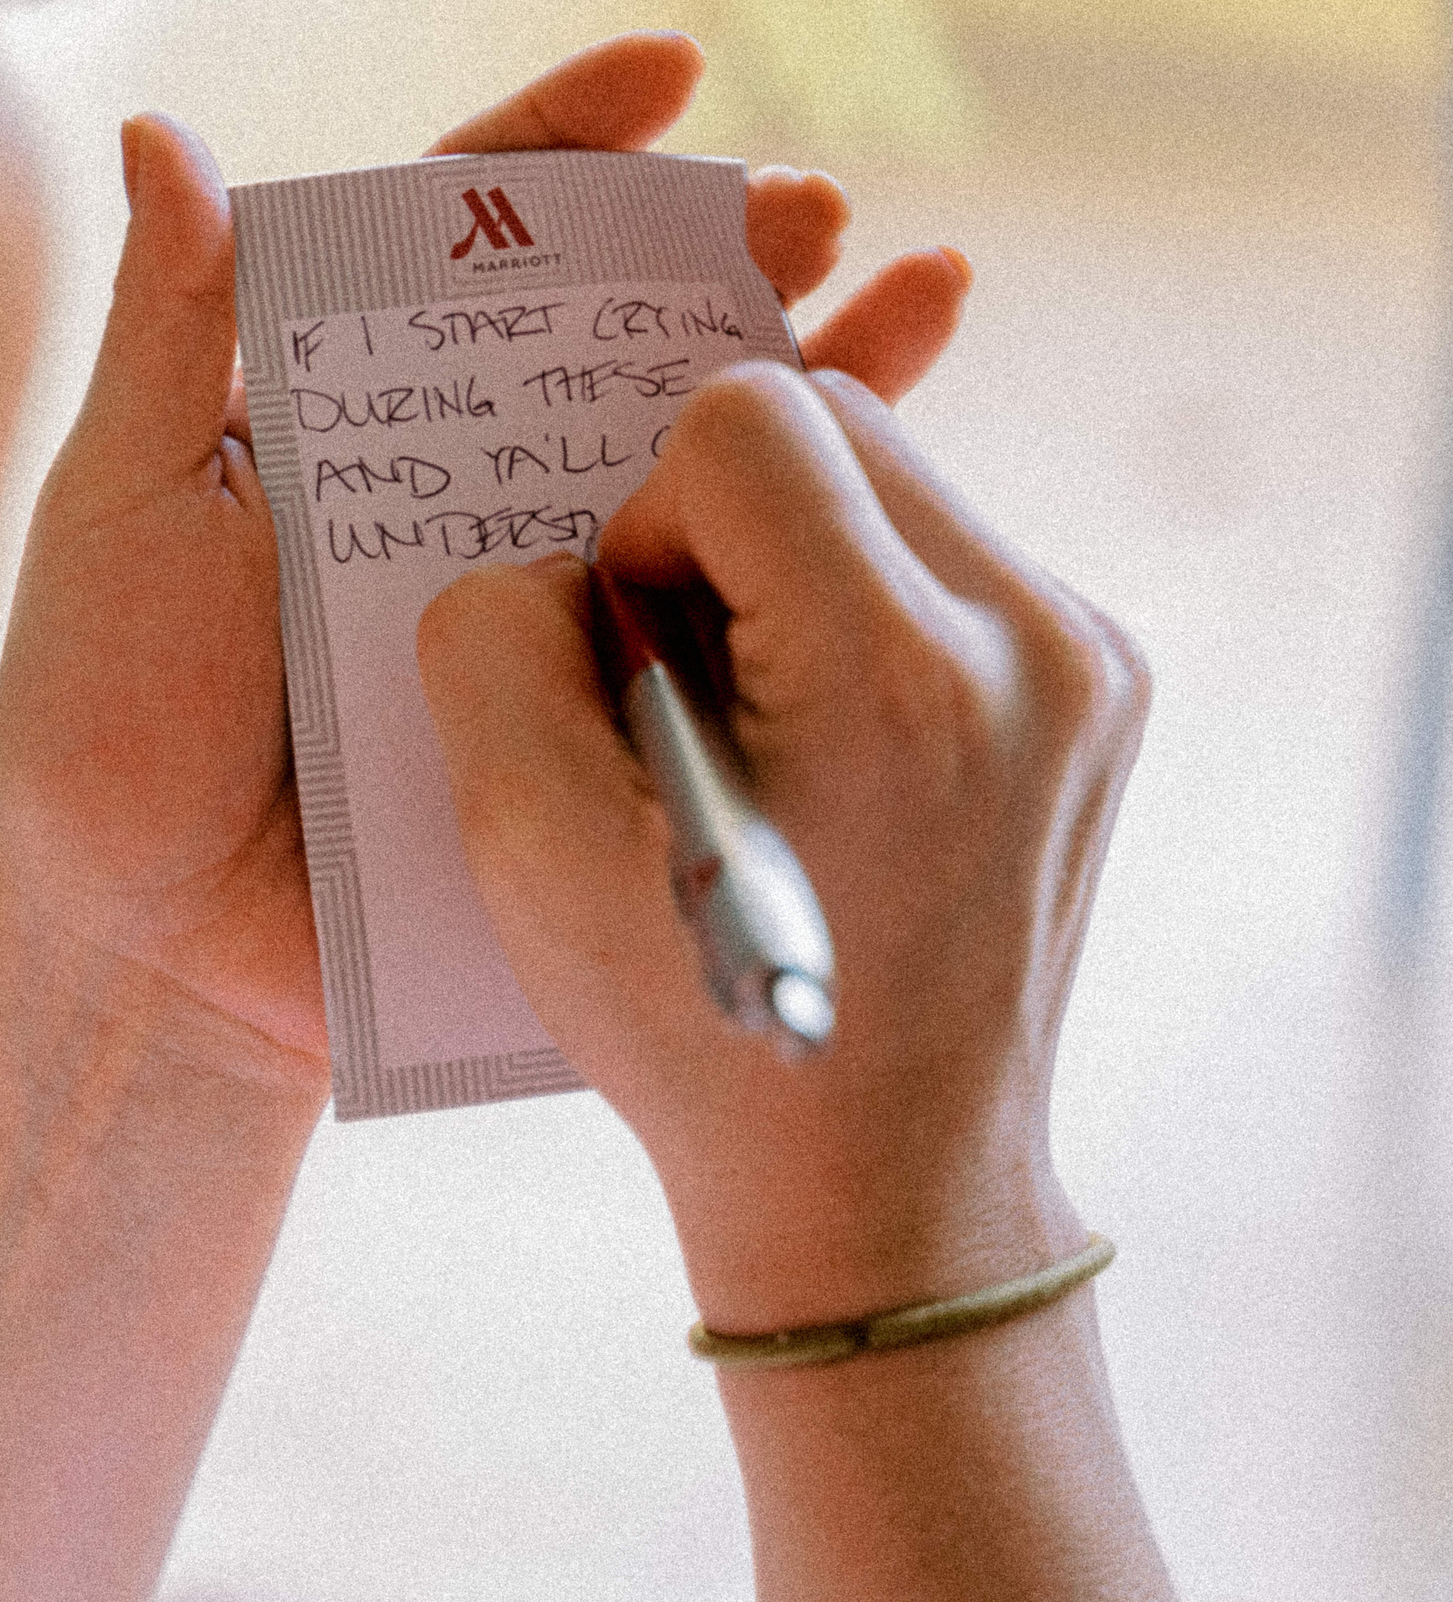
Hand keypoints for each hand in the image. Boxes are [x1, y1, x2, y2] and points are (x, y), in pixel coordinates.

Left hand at [0, 32, 976, 1096]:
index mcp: (334, 408)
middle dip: (715, 251)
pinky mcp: (579, 713)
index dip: (562, 148)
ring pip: (677, 461)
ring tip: (915, 298)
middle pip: (601, 331)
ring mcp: (525, 598)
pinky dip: (795, 552)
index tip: (667, 77)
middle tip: (813, 208)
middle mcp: (444, 485)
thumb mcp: (118, 511)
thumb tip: (159, 135)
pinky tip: (889, 491)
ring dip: (800, 374)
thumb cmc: (104, 723)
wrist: (159, 954)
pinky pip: (701, 619)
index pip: (457, 237)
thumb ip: (163, 337)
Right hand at [415, 364, 1149, 1329]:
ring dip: (790, 564)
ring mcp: (1090, 661)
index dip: (648, 528)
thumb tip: (562, 562)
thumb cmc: (698, 1029)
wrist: (881, 1182)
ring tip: (763, 726)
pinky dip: (857, 609)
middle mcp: (1032, 643)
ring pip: (888, 476)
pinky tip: (834, 744)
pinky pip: (940, 554)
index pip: (746, 420)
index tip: (643, 664)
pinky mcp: (1104, 683)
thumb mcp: (529, 847)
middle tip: (689, 689)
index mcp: (896, 676)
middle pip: (830, 424)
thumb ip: (497, 646)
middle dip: (720, 531)